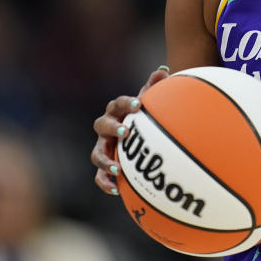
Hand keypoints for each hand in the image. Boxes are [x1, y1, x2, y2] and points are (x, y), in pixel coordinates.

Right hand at [90, 66, 169, 194]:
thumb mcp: (150, 102)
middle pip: (101, 125)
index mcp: (117, 111)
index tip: (139, 105)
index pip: (118, 104)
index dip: (127, 104)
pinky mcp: (105, 165)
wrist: (137, 134)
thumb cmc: (144, 116)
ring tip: (117, 169)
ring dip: (105, 161)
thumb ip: (154, 87)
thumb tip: (163, 70)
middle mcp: (106, 128)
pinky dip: (105, 182)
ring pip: (96, 153)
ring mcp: (103, 147)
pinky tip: (117, 190)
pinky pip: (99, 176)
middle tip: (126, 132)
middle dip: (112, 128)